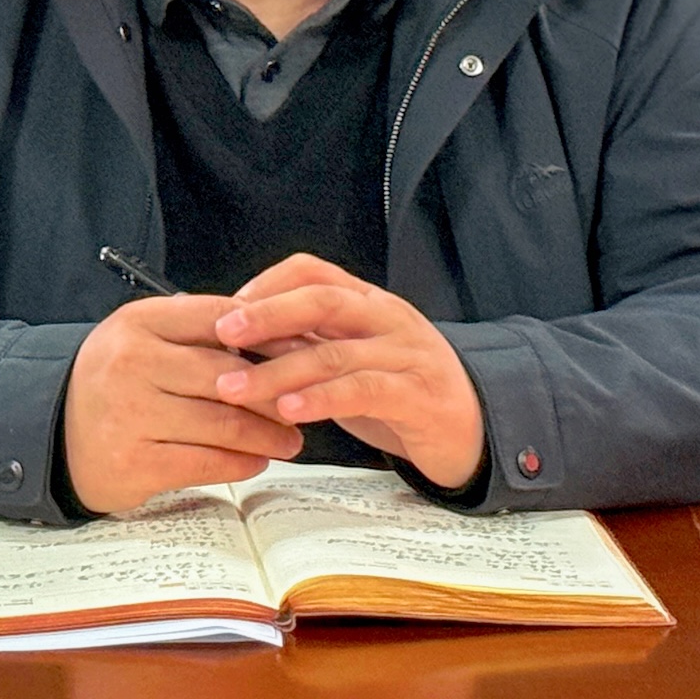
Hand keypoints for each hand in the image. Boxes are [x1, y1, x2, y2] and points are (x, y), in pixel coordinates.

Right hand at [64, 295, 303, 513]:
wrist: (53, 431)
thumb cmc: (116, 380)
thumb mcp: (145, 336)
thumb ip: (198, 331)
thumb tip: (277, 335)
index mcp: (139, 322)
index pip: (219, 318)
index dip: (269, 334)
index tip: (303, 349)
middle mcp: (132, 363)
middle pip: (228, 375)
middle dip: (275, 392)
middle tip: (304, 402)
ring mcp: (132, 415)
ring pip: (224, 423)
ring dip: (268, 434)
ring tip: (290, 438)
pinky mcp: (135, 463)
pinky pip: (206, 463)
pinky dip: (241, 462)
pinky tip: (257, 459)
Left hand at [210, 254, 485, 490]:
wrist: (475, 427)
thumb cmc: (402, 391)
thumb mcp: (354, 358)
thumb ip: (310, 342)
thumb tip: (242, 333)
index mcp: (369, 302)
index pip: (314, 270)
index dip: (268, 284)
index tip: (228, 307)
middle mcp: (388, 319)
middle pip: (322, 299)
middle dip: (268, 314)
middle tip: (223, 332)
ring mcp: (406, 355)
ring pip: (334, 352)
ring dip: (278, 371)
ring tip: (235, 388)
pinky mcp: (418, 396)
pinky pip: (363, 391)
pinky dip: (321, 399)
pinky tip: (289, 411)